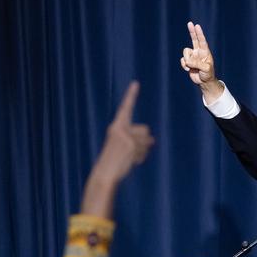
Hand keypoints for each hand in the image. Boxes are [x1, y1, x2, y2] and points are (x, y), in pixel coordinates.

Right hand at [82, 82, 153, 217]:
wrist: (105, 173)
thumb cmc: (113, 161)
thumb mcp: (123, 147)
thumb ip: (136, 140)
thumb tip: (152, 140)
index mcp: (115, 127)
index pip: (125, 109)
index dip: (131, 96)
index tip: (136, 83)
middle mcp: (120, 129)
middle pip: (145, 129)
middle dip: (145, 140)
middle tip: (134, 152)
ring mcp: (125, 136)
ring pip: (147, 141)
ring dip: (142, 151)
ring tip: (130, 159)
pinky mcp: (130, 144)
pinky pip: (144, 150)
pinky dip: (141, 157)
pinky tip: (131, 162)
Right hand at [180, 22, 222, 101]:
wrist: (204, 82)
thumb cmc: (208, 74)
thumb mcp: (205, 69)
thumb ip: (197, 64)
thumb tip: (188, 61)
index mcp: (205, 52)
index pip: (202, 41)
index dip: (199, 33)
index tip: (197, 26)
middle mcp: (198, 52)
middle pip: (194, 39)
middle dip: (192, 31)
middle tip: (190, 23)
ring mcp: (193, 56)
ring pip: (185, 53)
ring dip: (187, 60)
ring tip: (191, 67)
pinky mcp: (187, 62)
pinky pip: (182, 60)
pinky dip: (184, 65)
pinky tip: (189, 70)